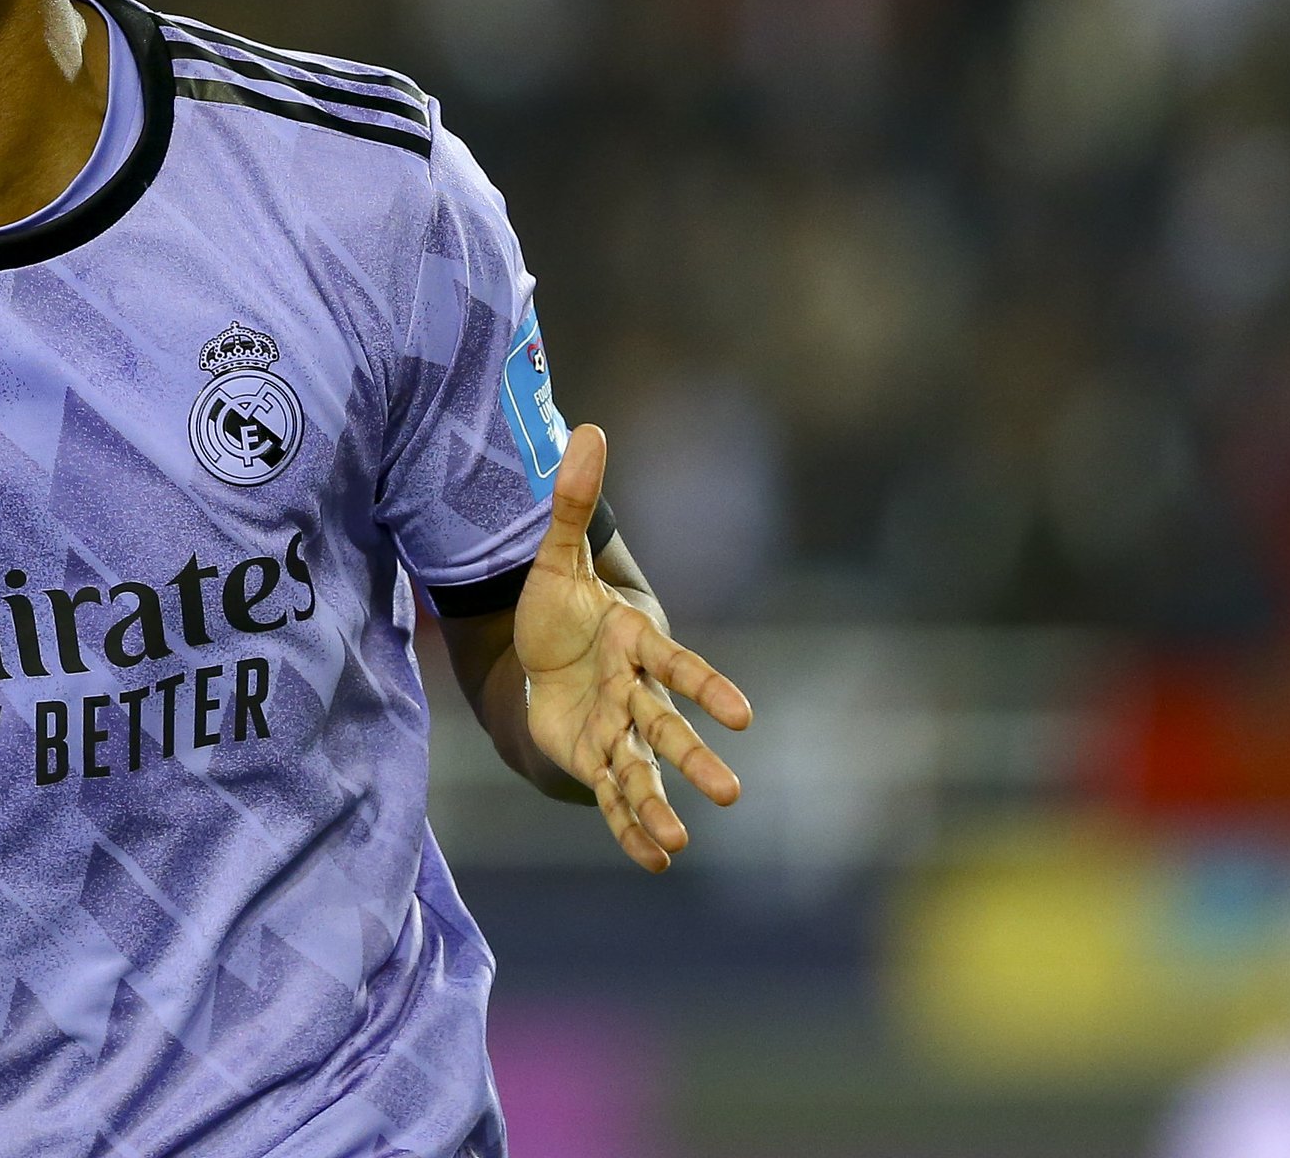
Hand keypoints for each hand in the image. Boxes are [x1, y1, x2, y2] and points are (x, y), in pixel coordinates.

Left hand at [515, 422, 752, 872]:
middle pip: (665, 728)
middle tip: (730, 792)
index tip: (744, 716)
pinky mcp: (594, 761)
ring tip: (679, 842)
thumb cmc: (560, 609)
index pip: (677, 666)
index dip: (707, 688)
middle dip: (694, 758)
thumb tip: (590, 429)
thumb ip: (574, 502)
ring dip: (658, 807)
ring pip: (642, 773)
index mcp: (634, 645)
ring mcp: (617, 732)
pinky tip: (653, 860)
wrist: (545, 657)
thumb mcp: (556, 556)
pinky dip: (630, 828)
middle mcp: (635, 695)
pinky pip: (615, 797)